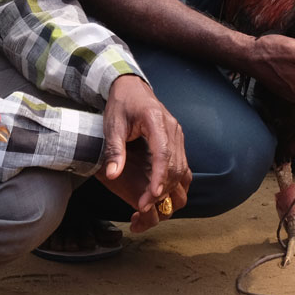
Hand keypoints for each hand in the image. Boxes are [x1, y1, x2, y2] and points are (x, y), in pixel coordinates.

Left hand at [98, 75, 188, 230]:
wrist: (132, 88)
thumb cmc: (121, 104)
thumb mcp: (112, 124)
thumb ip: (114, 150)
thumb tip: (112, 175)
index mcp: (156, 120)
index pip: (163, 153)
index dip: (159, 176)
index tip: (152, 195)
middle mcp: (173, 128)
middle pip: (176, 164)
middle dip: (163, 188)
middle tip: (144, 206)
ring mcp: (178, 134)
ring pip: (182, 166)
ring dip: (169, 187)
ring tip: (150, 202)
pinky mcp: (177, 140)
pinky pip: (181, 164)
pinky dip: (173, 180)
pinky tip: (160, 190)